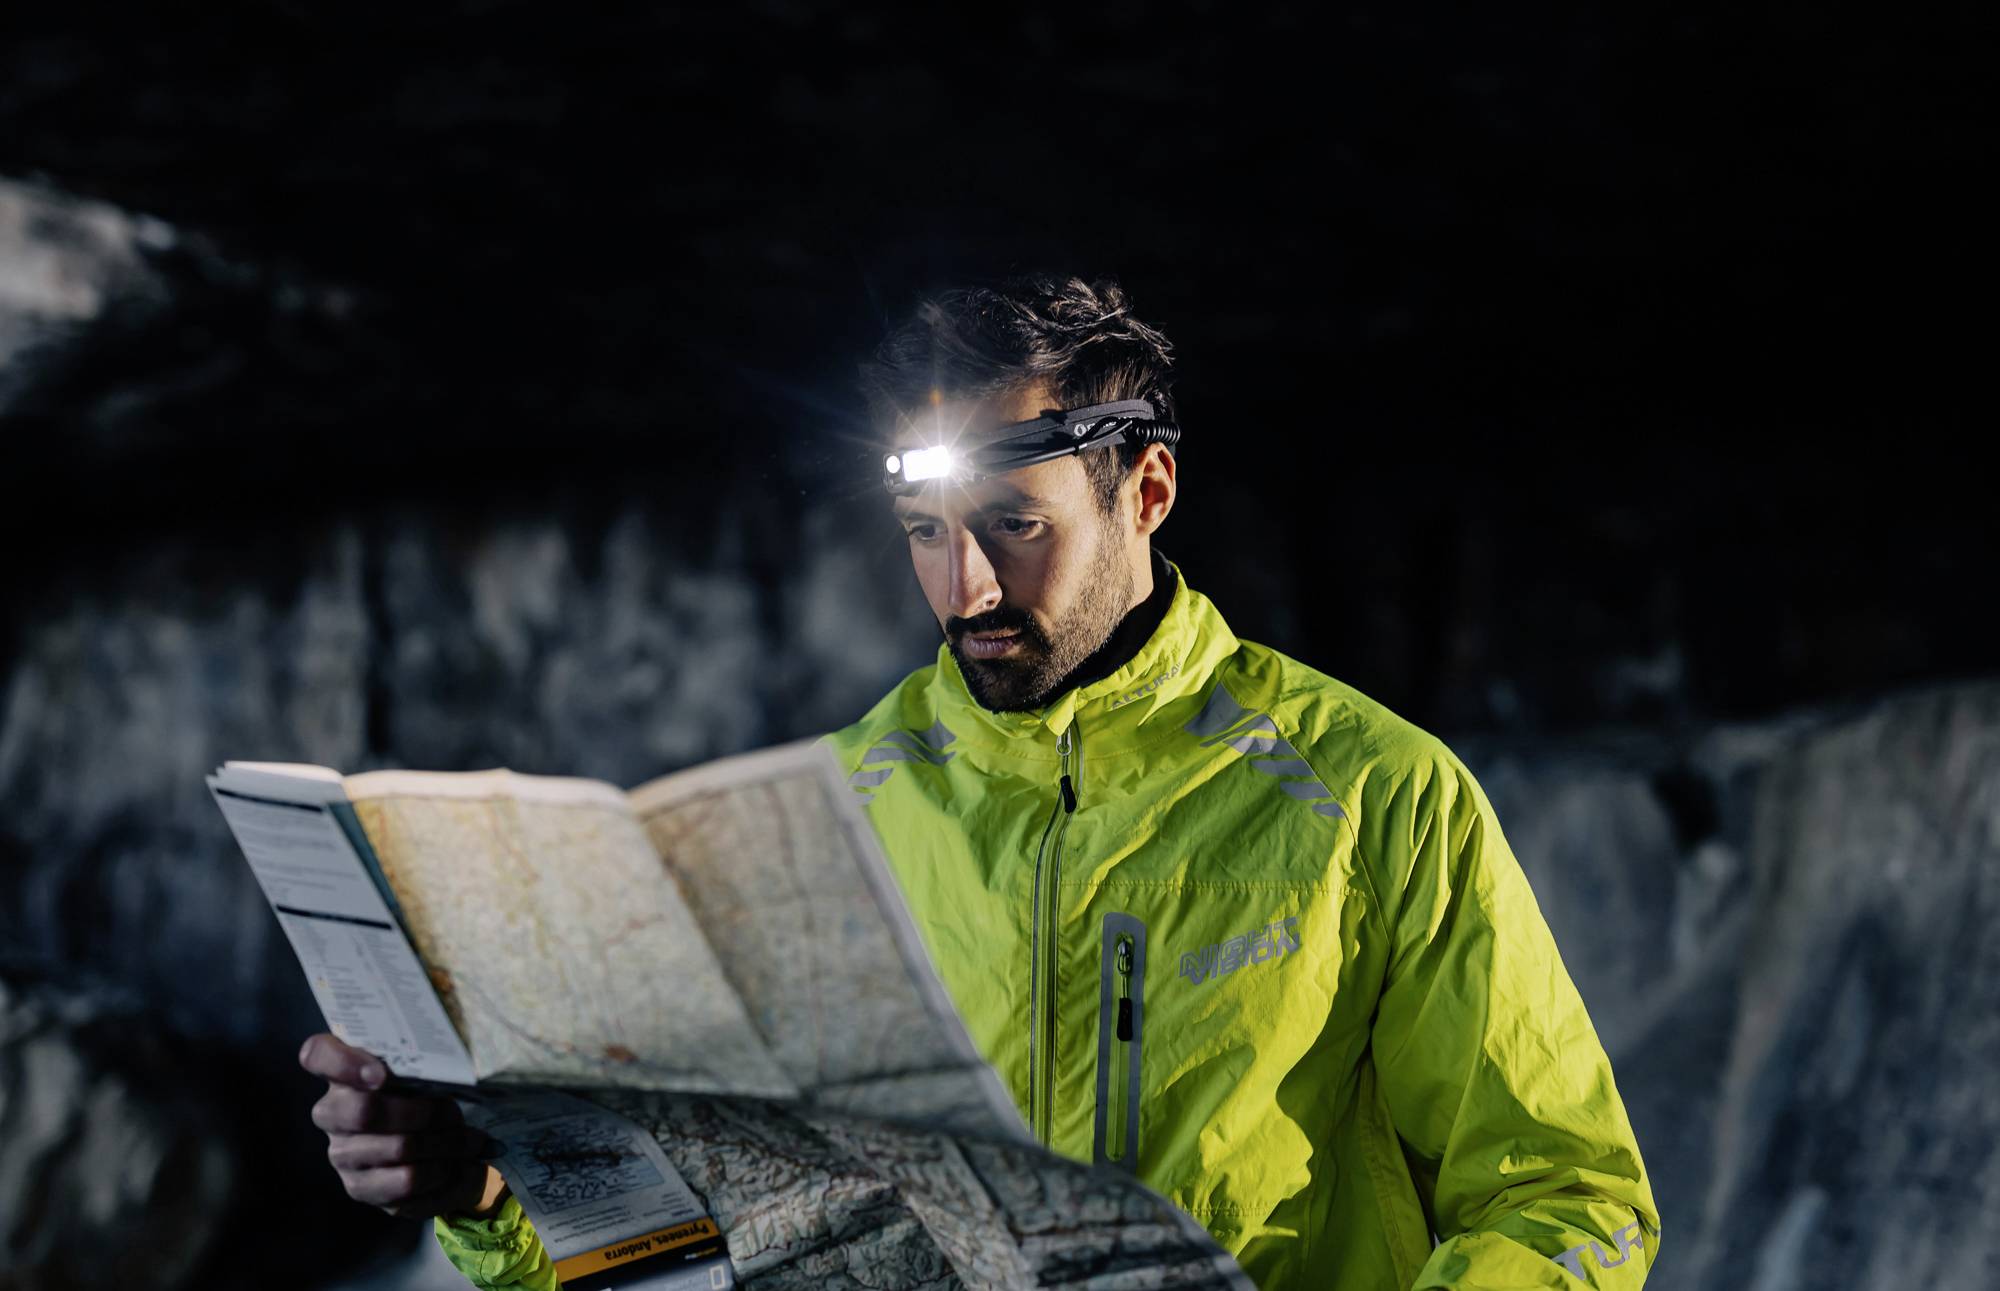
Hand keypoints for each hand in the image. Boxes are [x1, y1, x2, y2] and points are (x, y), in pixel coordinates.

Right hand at [299, 1033, 507, 1219]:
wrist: (437, 1149)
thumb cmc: (427, 1097)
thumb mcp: (427, 1072)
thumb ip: (428, 1061)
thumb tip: (458, 1068)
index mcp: (344, 1072)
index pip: (318, 1055)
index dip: (343, 1062)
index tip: (381, 1073)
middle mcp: (332, 1113)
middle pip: (364, 1110)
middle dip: (423, 1112)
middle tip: (454, 1113)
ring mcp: (342, 1153)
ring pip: (398, 1147)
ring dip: (444, 1143)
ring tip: (469, 1140)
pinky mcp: (360, 1187)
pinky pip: (406, 1181)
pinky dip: (442, 1172)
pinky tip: (457, 1166)